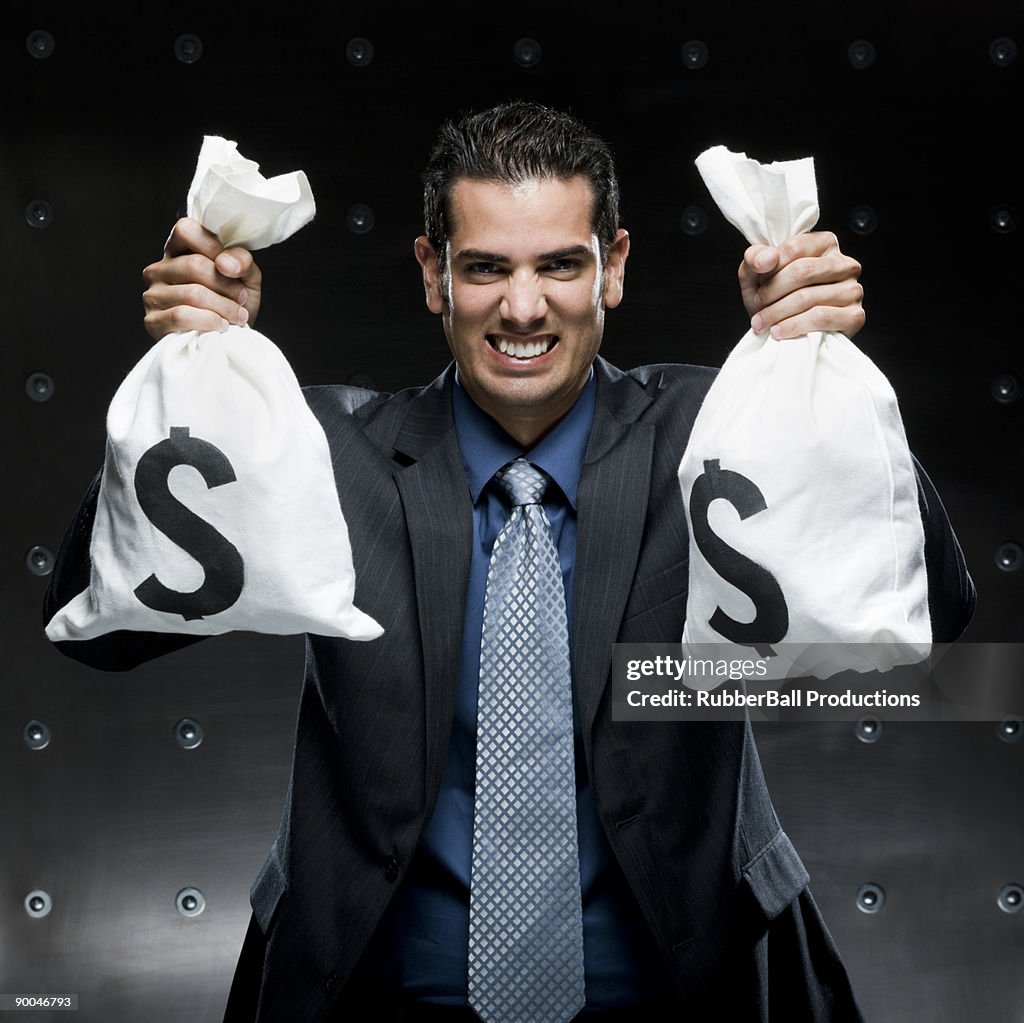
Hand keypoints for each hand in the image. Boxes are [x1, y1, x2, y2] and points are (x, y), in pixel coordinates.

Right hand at [142, 217, 261, 340]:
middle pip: (194, 265)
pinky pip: (181, 316)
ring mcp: (152, 295)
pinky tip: (221, 326)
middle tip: (242, 299)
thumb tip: (225, 263)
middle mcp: (159, 269)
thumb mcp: (246, 277)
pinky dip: (209, 322)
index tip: (234, 270)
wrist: (231, 340)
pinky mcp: (152, 321)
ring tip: (237, 315)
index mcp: (178, 250)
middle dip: (227, 286)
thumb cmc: (235, 303)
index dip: (214, 247)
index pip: (186, 229)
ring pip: (191, 294)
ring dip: (224, 307)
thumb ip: (241, 261)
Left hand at [738, 231, 864, 339]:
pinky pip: (821, 318)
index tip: (757, 284)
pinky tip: (779, 331)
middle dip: (772, 291)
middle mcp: (845, 263)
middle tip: (757, 304)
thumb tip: (767, 258)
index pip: (794, 248)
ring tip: (762, 321)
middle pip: (802, 271)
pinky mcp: (854, 316)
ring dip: (777, 312)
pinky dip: (794, 326)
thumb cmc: (774, 298)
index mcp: (825, 244)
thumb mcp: (756, 274)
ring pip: (809, 297)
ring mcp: (853, 290)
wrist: (786, 335)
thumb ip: (755, 258)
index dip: (770, 269)